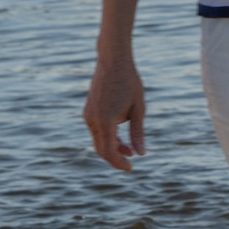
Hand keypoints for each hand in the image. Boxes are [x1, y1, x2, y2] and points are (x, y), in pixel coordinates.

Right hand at [84, 52, 146, 169]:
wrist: (113, 61)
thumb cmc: (129, 82)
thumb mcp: (138, 109)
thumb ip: (137, 133)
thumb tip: (140, 154)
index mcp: (105, 121)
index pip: (109, 152)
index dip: (119, 163)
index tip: (131, 168)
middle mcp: (92, 120)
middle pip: (101, 149)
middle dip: (115, 158)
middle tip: (130, 161)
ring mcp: (88, 115)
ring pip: (98, 140)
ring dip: (112, 147)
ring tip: (129, 148)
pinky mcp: (88, 111)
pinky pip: (96, 130)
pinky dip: (107, 137)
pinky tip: (120, 135)